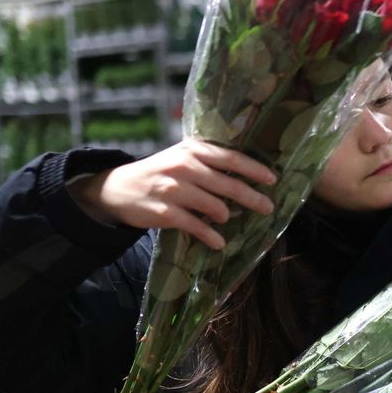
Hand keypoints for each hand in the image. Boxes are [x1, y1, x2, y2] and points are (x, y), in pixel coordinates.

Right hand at [70, 139, 276, 249]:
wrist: (119, 189)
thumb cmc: (159, 173)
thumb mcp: (181, 158)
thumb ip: (208, 162)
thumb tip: (245, 176)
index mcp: (192, 150)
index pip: (231, 158)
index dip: (254, 170)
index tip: (273, 180)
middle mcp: (185, 166)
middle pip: (229, 184)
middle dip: (252, 198)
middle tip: (268, 208)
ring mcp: (174, 189)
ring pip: (216, 207)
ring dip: (226, 217)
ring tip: (225, 219)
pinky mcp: (166, 212)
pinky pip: (197, 227)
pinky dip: (211, 237)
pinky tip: (218, 243)